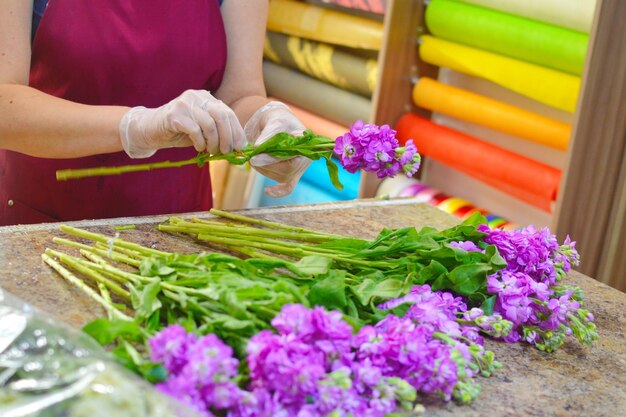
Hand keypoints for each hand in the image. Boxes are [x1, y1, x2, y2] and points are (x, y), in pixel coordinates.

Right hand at [119, 90, 245, 157]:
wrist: (150, 130)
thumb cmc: (180, 132)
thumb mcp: (203, 131)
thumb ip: (218, 133)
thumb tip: (239, 147)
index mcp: (206, 98)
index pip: (228, 112)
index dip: (236, 131)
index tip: (241, 147)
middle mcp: (197, 96)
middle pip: (221, 116)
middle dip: (227, 137)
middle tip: (227, 152)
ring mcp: (184, 104)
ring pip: (209, 124)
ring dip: (213, 142)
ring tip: (211, 151)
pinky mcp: (174, 114)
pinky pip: (194, 130)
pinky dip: (200, 142)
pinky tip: (198, 147)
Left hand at [245, 102, 310, 196]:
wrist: (275, 122)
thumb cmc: (278, 119)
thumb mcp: (274, 121)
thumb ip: (268, 133)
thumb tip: (258, 147)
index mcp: (307, 145)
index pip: (292, 160)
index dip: (272, 160)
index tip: (255, 157)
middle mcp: (305, 159)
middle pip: (287, 171)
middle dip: (266, 166)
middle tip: (251, 158)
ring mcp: (298, 168)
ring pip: (281, 177)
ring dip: (264, 170)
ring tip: (254, 157)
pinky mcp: (290, 174)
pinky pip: (288, 187)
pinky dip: (278, 191)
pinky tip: (267, 191)